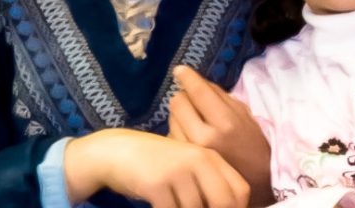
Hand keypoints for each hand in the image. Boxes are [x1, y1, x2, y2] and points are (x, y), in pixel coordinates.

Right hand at [62, 128, 250, 207]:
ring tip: (170, 202)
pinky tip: (157, 204)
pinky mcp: (157, 183)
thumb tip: (229, 207)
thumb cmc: (154, 164)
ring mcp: (176, 169)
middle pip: (224, 203)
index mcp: (208, 156)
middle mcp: (196, 159)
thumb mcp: (186, 166)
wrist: (114, 152)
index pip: (239, 191)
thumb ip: (208, 183)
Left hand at [169, 67, 271, 203]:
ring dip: (180, 115)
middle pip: (177, 102)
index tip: (180, 70)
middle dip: (184, 97)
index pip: (196, 91)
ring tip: (195, 122)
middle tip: (193, 102)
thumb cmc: (252, 144)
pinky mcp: (183, 161)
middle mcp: (205, 138)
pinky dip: (178, 131)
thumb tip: (192, 78)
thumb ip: (218, 95)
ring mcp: (191, 151)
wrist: (256, 182)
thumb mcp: (243, 114)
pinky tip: (190, 136)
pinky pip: (171, 135)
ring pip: (171, 118)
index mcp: (225, 123)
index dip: (186, 76)